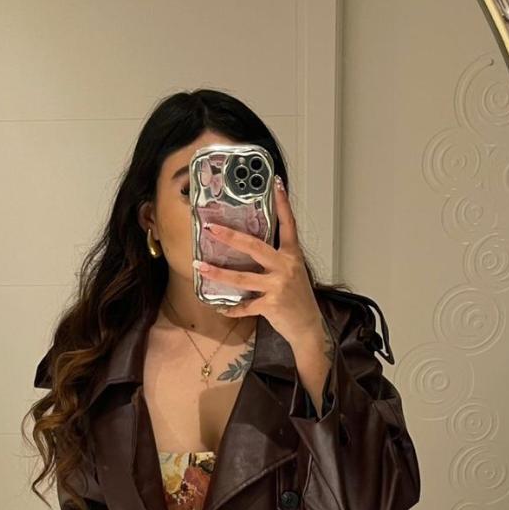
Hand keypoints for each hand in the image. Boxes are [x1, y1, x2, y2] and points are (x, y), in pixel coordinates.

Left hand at [196, 176, 324, 346]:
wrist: (308, 326)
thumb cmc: (297, 298)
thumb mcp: (293, 272)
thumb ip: (276, 259)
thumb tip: (250, 246)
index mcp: (292, 255)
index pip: (288, 224)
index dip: (283, 204)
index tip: (276, 183)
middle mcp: (286, 266)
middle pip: (255, 246)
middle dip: (230, 236)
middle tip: (211, 228)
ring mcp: (278, 286)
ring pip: (242, 277)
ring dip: (218, 273)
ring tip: (200, 266)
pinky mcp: (271, 305)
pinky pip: (245, 306)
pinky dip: (232, 308)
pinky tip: (220, 307)